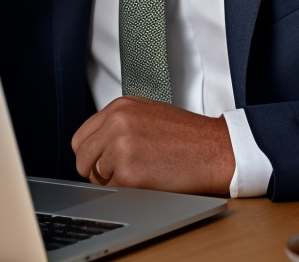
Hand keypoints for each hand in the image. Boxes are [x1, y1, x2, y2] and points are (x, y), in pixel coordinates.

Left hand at [72, 96, 233, 194]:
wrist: (217, 150)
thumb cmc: (189, 136)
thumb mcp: (149, 114)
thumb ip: (120, 124)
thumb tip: (97, 145)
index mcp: (120, 107)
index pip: (80, 137)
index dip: (89, 155)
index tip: (99, 162)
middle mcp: (117, 123)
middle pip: (82, 158)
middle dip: (96, 171)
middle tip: (118, 174)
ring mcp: (121, 148)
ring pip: (97, 177)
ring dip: (115, 181)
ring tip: (143, 172)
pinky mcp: (130, 174)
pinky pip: (113, 191)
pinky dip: (128, 191)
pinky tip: (149, 180)